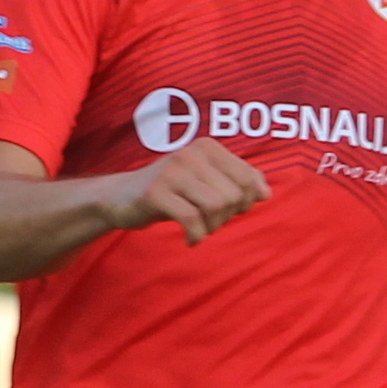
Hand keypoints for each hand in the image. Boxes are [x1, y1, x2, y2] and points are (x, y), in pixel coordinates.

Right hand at [111, 142, 275, 247]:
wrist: (122, 197)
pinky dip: (196, 236)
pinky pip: (191, 219)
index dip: (245, 202)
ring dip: (212, 227)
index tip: (228, 212)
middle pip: (232, 195)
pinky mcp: (155, 192)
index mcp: (208, 147)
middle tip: (210, 223)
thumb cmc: (172, 191)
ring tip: (200, 229)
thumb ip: (237, 183)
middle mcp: (191, 153)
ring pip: (216, 205)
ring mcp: (172, 171)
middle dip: (227, 218)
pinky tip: (190, 240)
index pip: (247, 179)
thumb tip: (265, 194)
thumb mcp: (207, 183)